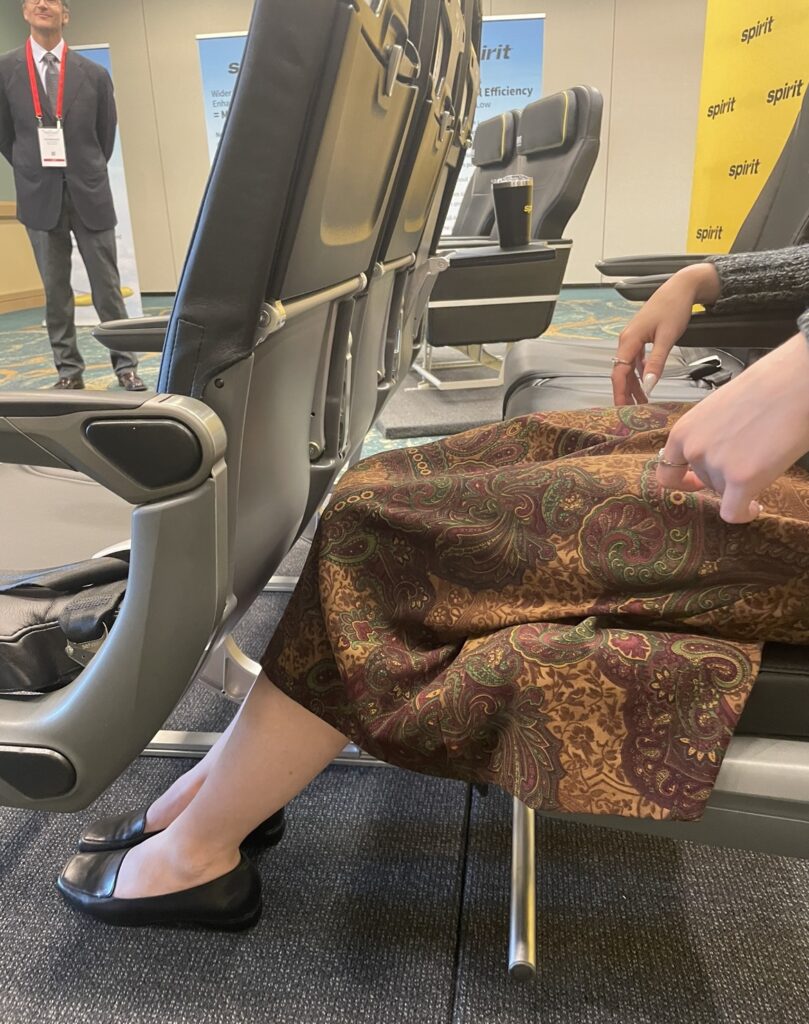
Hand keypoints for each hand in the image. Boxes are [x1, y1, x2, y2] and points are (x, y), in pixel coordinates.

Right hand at [611, 263, 721, 404]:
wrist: (680, 288)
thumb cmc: (673, 307)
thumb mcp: (667, 338)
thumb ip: (657, 362)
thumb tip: (649, 385)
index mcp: (629, 340)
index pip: (619, 372)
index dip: (619, 392)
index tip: (622, 408)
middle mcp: (626, 340)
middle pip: (621, 372)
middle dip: (626, 393)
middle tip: (632, 411)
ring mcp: (632, 339)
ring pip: (628, 368)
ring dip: (634, 385)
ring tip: (642, 401)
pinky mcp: (640, 338)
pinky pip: (635, 360)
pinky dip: (640, 373)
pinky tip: (646, 381)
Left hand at [657, 332, 808, 521]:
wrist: (794, 382)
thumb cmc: (765, 389)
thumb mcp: (719, 411)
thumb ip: (707, 436)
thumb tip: (710, 459)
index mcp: (683, 431)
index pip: (667, 470)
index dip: (683, 480)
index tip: (694, 482)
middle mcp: (693, 450)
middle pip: (704, 482)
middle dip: (724, 476)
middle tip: (750, 456)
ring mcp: (715, 466)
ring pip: (724, 493)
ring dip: (741, 485)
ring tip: (763, 458)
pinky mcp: (741, 479)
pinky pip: (733, 513)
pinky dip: (743, 514)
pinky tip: (756, 507)